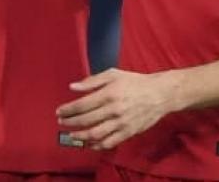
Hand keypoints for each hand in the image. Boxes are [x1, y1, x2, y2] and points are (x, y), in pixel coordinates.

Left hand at [56, 68, 177, 149]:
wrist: (160, 94)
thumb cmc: (135, 81)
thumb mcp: (113, 74)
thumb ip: (91, 81)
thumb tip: (72, 87)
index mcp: (109, 94)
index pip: (82, 105)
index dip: (68, 110)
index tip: (59, 112)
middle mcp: (114, 110)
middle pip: (86, 120)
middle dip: (71, 122)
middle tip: (62, 123)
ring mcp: (121, 123)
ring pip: (96, 134)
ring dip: (81, 136)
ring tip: (72, 135)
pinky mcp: (129, 132)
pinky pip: (110, 142)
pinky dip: (97, 145)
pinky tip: (89, 143)